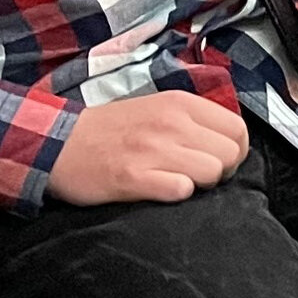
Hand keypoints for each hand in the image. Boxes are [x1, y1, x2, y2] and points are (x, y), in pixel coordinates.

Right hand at [44, 89, 248, 205]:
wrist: (59, 142)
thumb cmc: (112, 129)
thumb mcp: (158, 107)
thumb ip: (193, 119)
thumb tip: (228, 140)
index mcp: (180, 104)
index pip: (237, 128)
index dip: (235, 150)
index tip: (219, 160)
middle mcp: (171, 123)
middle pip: (230, 154)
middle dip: (222, 171)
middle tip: (198, 175)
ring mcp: (153, 150)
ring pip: (211, 172)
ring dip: (201, 184)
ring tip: (178, 182)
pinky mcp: (133, 177)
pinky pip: (180, 190)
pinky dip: (177, 194)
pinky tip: (161, 190)